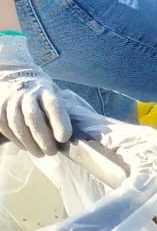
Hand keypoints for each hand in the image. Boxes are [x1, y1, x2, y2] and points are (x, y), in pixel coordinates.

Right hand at [0, 34, 76, 155]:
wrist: (16, 76)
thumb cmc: (42, 92)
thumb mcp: (54, 94)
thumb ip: (62, 110)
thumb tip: (75, 134)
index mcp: (46, 89)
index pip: (53, 104)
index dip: (59, 122)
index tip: (64, 138)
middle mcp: (27, 93)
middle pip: (33, 116)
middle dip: (43, 137)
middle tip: (52, 152)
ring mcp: (12, 100)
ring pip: (17, 124)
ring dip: (29, 142)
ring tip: (40, 154)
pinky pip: (5, 126)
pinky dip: (16, 140)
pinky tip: (25, 147)